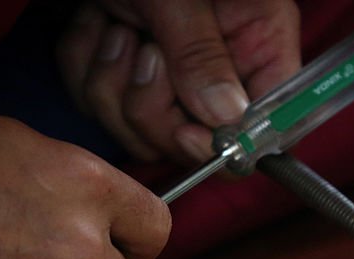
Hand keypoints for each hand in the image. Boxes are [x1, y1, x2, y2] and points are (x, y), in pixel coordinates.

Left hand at [58, 0, 300, 164]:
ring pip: (140, 130)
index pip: (267, 121)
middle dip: (150, 107)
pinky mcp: (126, 70)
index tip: (190, 129)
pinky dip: (85, 63)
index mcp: (257, 39)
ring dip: (110, 80)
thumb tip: (227, 119)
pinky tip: (94, 23)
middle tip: (140, 49)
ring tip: (114, 25)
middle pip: (194, 139)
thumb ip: (201, 54)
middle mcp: (220, 64)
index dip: (228, 140)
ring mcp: (170, 72)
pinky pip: (99, 102)